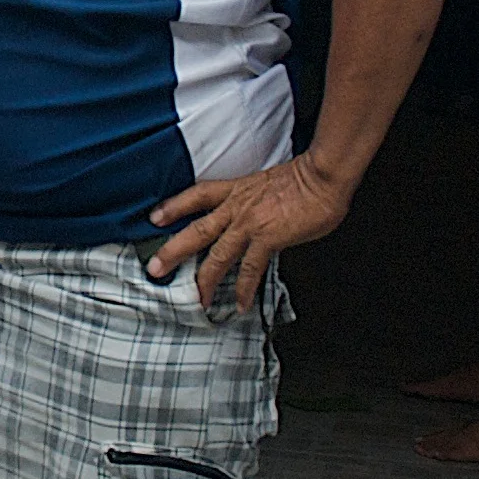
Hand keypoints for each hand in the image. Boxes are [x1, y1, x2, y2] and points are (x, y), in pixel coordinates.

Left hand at [147, 154, 352, 312]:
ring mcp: (249, 223)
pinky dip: (245, 288)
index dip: (174, 206)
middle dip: (173, 250)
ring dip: (203, 279)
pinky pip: (250, 268)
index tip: (155, 216)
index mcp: (237, 189)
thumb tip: (259, 218)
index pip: (198, 195)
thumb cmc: (306, 177)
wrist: (323, 175)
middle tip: (155, 267)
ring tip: (195, 298)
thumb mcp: (269, 183)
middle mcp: (237, 206)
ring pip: (216, 254)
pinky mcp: (267, 238)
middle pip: (196, 229)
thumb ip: (257, 202)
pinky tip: (241, 303)